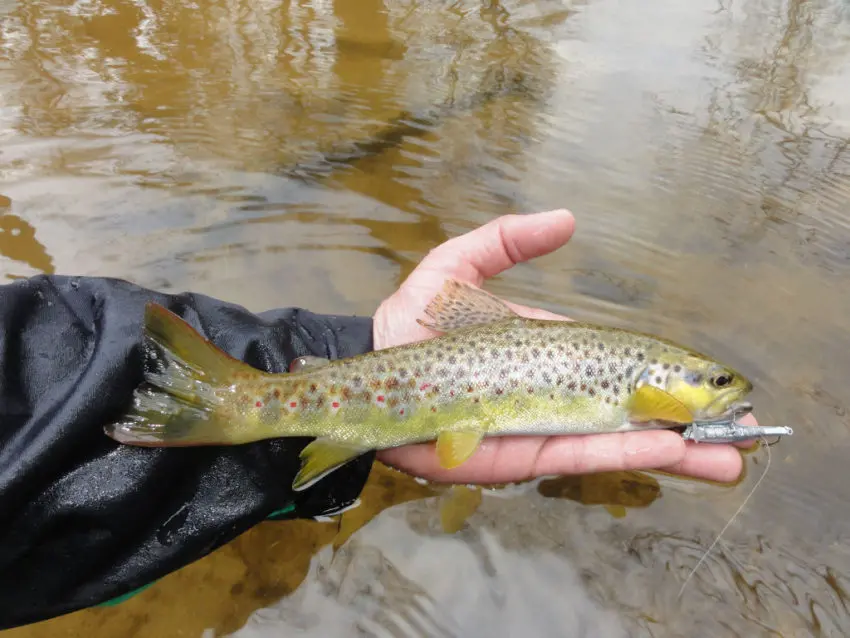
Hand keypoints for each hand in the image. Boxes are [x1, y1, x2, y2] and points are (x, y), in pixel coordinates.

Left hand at [373, 209, 753, 484]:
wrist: (368, 370)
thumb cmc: (411, 317)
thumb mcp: (459, 264)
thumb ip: (508, 241)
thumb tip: (568, 220)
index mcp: (547, 350)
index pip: (616, 361)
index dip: (663, 372)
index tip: (711, 382)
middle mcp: (550, 391)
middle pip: (626, 408)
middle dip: (683, 424)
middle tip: (741, 435)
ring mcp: (535, 425)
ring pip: (611, 440)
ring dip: (671, 450)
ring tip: (727, 458)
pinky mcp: (513, 454)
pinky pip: (573, 454)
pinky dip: (619, 454)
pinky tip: (666, 452)